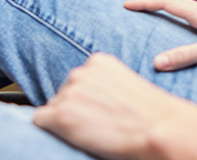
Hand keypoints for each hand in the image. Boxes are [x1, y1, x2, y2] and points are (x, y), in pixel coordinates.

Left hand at [34, 53, 196, 159]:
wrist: (158, 127)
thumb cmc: (150, 112)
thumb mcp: (127, 85)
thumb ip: (105, 84)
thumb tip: (90, 99)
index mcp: (98, 61)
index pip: (77, 81)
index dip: (86, 101)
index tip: (100, 110)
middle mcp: (80, 71)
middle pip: (62, 93)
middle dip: (74, 109)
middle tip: (98, 123)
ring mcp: (69, 92)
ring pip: (52, 108)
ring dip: (65, 120)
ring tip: (93, 130)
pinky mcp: (61, 114)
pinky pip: (39, 121)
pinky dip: (52, 130)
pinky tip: (74, 136)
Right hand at [124, 0, 196, 70]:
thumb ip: (186, 55)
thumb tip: (157, 62)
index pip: (167, 3)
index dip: (146, 3)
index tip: (126, 4)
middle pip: (174, 3)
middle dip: (153, 4)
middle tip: (134, 8)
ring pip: (186, 10)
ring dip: (168, 10)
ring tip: (155, 17)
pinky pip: (196, 18)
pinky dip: (182, 20)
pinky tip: (186, 30)